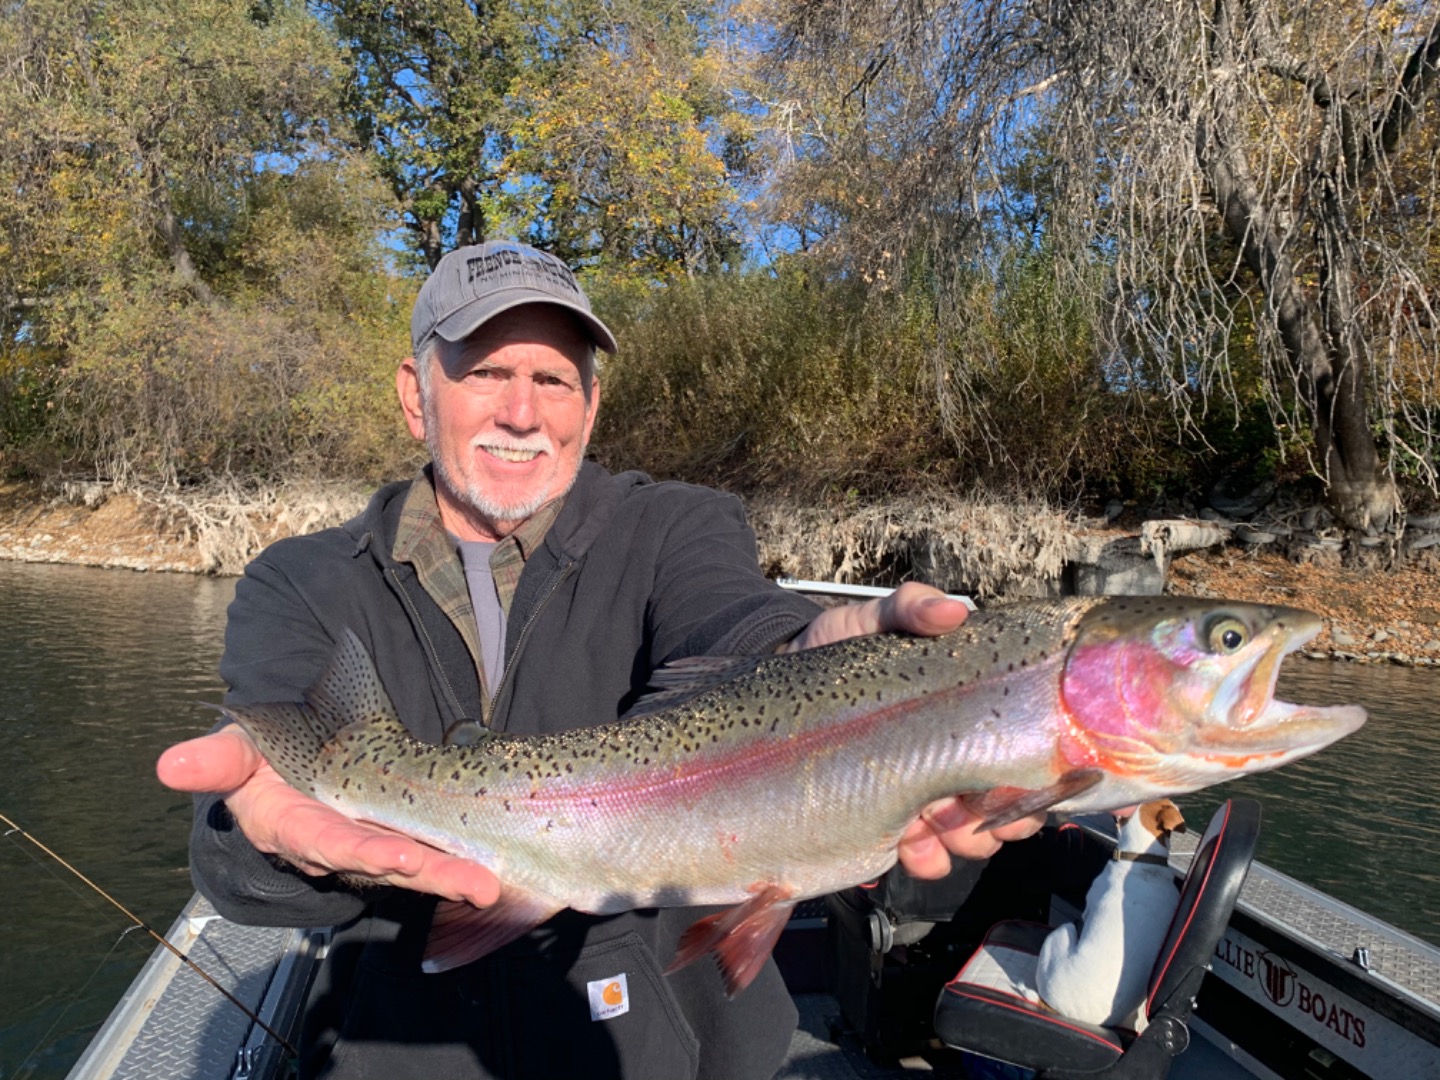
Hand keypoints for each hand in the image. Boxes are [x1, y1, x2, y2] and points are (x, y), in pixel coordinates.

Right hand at [157, 726, 499, 907]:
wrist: (279, 765)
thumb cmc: (257, 760)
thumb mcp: (234, 755)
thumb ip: (213, 762)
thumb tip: (170, 764)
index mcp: (293, 825)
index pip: (329, 842)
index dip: (362, 851)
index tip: (398, 857)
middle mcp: (334, 842)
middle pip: (385, 860)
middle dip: (429, 874)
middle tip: (474, 884)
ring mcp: (366, 840)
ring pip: (413, 859)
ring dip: (452, 873)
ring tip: (489, 883)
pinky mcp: (392, 833)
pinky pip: (426, 846)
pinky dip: (455, 857)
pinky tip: (492, 867)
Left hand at [783, 582, 1046, 870]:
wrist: (778, 680)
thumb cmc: (837, 651)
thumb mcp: (872, 620)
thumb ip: (910, 607)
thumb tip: (953, 610)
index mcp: (964, 718)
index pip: (1023, 751)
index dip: (1038, 771)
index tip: (1028, 776)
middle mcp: (952, 761)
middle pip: (1008, 804)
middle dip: (1008, 816)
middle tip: (986, 808)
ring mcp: (920, 795)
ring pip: (970, 836)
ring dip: (966, 838)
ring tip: (941, 825)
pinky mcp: (883, 821)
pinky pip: (921, 855)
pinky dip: (925, 858)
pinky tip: (909, 848)